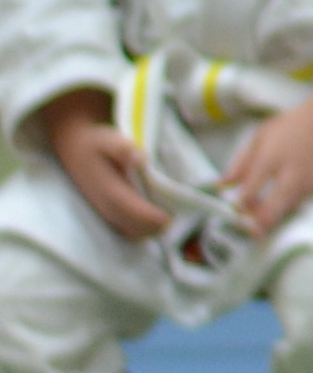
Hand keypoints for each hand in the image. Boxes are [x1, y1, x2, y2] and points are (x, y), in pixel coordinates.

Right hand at [41, 95, 171, 242]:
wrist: (73, 149)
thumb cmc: (96, 143)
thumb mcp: (108, 139)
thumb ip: (123, 149)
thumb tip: (141, 158)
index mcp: (109, 193)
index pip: (136, 215)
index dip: (157, 218)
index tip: (175, 212)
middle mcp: (107, 210)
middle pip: (139, 230)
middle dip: (160, 225)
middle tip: (179, 211)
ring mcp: (107, 216)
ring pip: (135, 234)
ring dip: (154, 229)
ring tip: (170, 212)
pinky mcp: (110, 216)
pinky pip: (130, 232)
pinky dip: (145, 228)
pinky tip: (156, 214)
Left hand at [225, 82, 312, 240]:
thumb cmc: (291, 126)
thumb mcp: (261, 136)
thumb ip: (241, 162)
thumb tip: (222, 185)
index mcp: (270, 158)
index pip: (251, 191)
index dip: (240, 206)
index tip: (234, 209)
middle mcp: (288, 174)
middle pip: (271, 211)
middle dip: (257, 225)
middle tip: (247, 228)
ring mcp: (304, 183)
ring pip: (283, 212)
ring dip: (269, 219)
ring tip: (257, 217)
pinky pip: (293, 206)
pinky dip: (282, 209)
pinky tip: (274, 204)